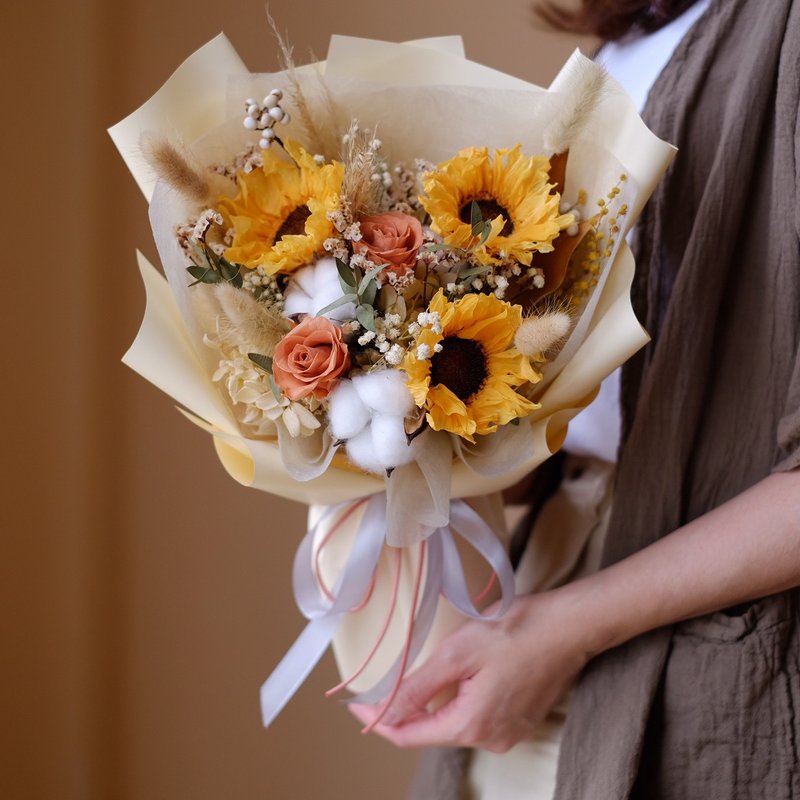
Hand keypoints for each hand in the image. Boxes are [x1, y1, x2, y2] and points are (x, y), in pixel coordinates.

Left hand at [350, 589, 590, 752]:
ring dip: (433, 704)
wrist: (570, 626)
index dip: (379, 720)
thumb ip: (419, 687)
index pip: (410, 735)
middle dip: (405, 710)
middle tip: (381, 686)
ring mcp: (508, 731)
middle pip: (432, 731)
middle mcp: (491, 739)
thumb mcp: (458, 653)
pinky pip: (476, 716)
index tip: (357, 705)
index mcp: (471, 725)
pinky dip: (458, 700)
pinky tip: (456, 676)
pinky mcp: (520, 719)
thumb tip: (385, 713)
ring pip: (455, 723)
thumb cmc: (517, 631)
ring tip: (415, 677)